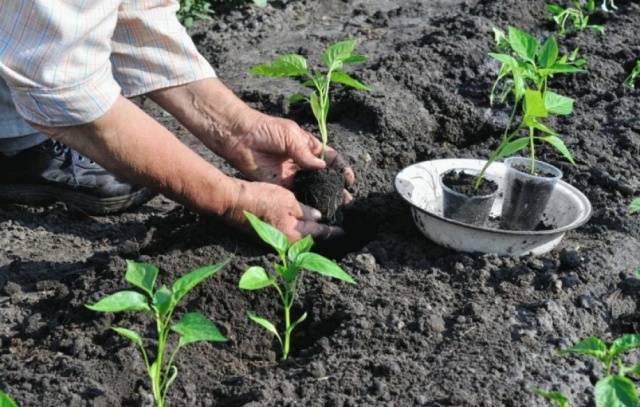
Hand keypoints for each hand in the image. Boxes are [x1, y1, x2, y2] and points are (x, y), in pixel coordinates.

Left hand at [222, 110, 354, 201]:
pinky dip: (306, 201)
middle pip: (324, 176)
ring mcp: (292, 174)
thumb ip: (306, 153)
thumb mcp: (291, 136)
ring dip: (324, 196)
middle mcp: (302, 161)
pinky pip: (296, 194)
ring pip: (312, 187)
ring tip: (337, 207)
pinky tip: (316, 208)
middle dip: (336, 187)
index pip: (330, 158)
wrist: (240, 137)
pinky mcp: (280, 184)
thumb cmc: (266, 130)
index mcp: (308, 146)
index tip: (349, 179)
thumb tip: (323, 167)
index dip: (341, 168)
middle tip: (347, 200)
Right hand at [225, 180, 343, 240]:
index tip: (343, 231)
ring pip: (298, 237)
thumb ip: (305, 210)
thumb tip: (318, 217)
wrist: (232, 203)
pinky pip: (287, 234)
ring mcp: (274, 241)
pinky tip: (299, 223)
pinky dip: (296, 230)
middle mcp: (285, 242)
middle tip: (334, 228)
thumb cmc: (260, 200)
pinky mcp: (266, 236)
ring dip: (309, 232)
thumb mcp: (288, 200)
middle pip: (309, 239)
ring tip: (320, 225)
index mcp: (294, 235)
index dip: (332, 231)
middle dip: (321, 234)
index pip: (319, 233)